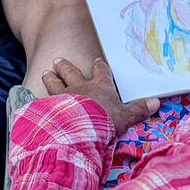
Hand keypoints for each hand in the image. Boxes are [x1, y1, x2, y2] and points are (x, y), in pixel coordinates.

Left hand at [41, 58, 160, 134]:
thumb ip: (138, 110)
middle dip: (65, 66)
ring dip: (51, 77)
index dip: (99, 66)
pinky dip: (38, 99)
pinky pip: (43, 100)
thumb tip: (156, 102)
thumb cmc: (105, 121)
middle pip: (71, 72)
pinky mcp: (50, 107)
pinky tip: (33, 98)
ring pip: (55, 82)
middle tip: (58, 61)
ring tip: (46, 72)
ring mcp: (63, 96)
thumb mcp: (126, 116)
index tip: (97, 61)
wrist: (81, 128)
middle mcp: (80, 87)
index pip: (100, 71)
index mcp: (100, 87)